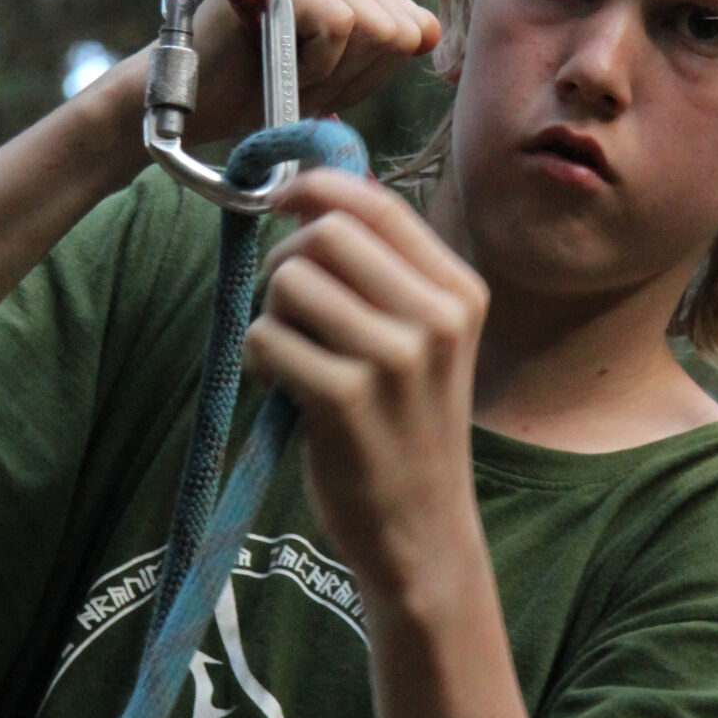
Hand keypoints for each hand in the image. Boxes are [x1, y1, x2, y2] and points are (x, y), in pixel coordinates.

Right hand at [191, 0, 439, 143]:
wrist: (190, 106)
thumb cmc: (262, 91)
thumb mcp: (341, 71)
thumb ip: (386, 47)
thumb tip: (430, 30)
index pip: (414, 24)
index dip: (372, 71)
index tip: (320, 76)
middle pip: (398, 28)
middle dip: (355, 74)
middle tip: (298, 77)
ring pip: (375, 27)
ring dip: (332, 72)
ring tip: (284, 68)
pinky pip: (341, 27)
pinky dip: (313, 65)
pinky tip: (274, 62)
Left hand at [242, 172, 488, 611]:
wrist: (421, 530)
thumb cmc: (406, 427)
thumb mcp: (423, 341)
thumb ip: (384, 272)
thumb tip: (320, 193)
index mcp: (459, 292)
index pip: (377, 204)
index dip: (315, 187)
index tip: (280, 201)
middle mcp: (438, 318)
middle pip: (324, 234)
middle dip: (287, 260)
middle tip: (288, 308)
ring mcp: (396, 358)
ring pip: (289, 281)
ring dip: (270, 315)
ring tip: (291, 357)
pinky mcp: (346, 398)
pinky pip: (266, 336)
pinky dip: (258, 359)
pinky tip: (281, 390)